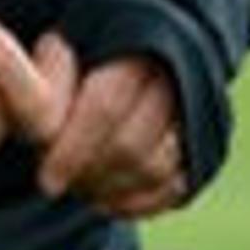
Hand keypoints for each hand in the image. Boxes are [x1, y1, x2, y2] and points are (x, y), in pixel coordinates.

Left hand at [31, 37, 192, 220]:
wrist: (136, 54)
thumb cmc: (86, 54)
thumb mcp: (60, 50)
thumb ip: (48, 80)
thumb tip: (45, 128)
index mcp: (140, 47)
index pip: (104, 107)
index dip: (72, 150)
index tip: (46, 181)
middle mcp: (176, 78)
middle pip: (130, 146)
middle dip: (88, 173)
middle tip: (58, 183)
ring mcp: (195, 114)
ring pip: (155, 169)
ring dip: (111, 189)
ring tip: (80, 185)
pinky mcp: (203, 148)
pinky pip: (175, 188)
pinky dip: (137, 202)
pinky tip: (107, 199)